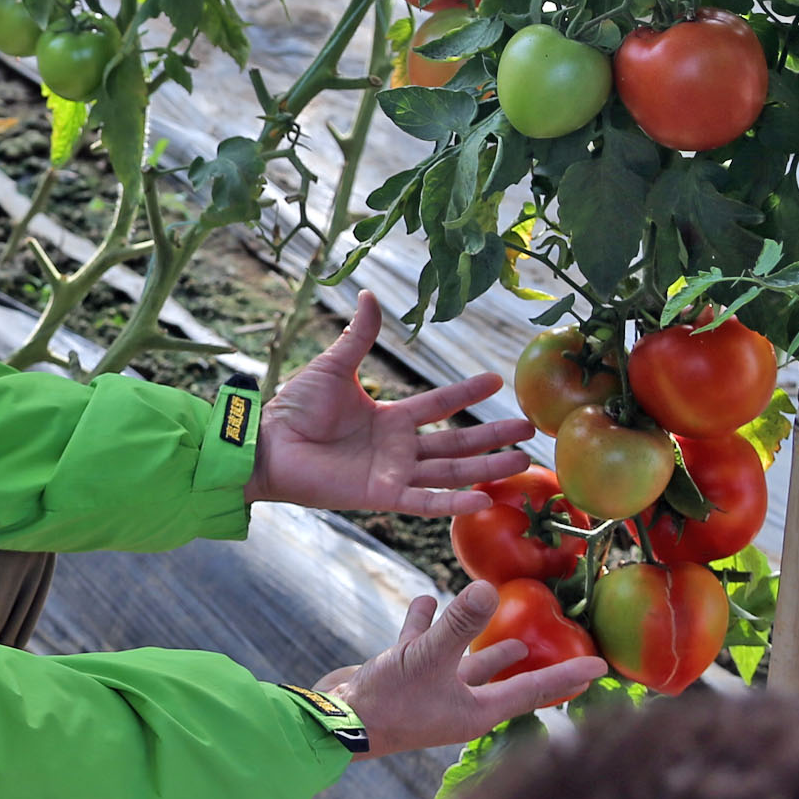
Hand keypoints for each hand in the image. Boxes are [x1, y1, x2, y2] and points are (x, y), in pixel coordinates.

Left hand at [244, 290, 533, 515]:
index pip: (439, 405)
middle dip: (492, 436)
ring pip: (451, 472)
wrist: (268, 444)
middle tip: (530, 429)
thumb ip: (358, 336)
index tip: (497, 380)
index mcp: (390, 418)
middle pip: (457, 442)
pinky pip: (424, 501)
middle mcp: (397, 448)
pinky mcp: (380, 496)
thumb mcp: (334, 367)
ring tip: (523, 461)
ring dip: (487, 467)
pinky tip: (485, 499)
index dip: (466, 393)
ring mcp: (392, 474)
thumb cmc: (294, 409)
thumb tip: (369, 294)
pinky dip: (453, 503)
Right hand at [312, 582, 605, 758]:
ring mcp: (430, 691)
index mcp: (476, 710)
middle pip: (503, 679)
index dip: (567, 676)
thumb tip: (489, 587)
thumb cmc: (388, 702)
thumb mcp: (427, 658)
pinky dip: (426, 622)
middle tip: (554, 641)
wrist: (337, 722)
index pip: (533, 690)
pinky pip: (422, 646)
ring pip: (462, 661)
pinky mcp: (404, 678)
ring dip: (474, 637)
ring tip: (490, 609)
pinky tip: (427, 600)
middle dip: (525, 659)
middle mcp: (458, 703)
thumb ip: (458, 624)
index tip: (601, 666)